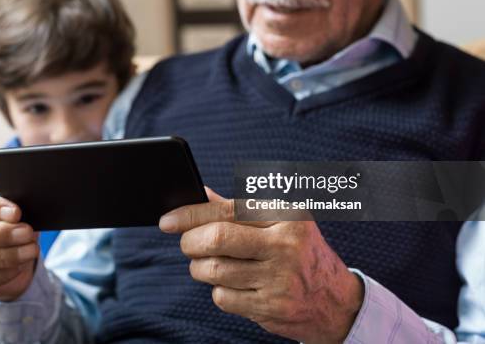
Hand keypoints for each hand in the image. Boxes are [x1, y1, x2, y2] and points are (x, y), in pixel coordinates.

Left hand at [159, 188, 363, 343]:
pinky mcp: (271, 308)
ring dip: (200, 267)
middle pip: (216, 240)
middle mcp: (285, 246)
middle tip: (186, 243)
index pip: (227, 210)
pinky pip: (222, 297)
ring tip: (207, 264)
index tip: (167, 220)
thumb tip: (199, 194)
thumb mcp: (280, 222)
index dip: (190, 214)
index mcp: (287, 215)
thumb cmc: (300, 252)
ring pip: (213, 271)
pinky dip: (218, 291)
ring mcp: (279, 280)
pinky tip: (232, 285)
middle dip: (189, 242)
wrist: (336, 301)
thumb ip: (238, 208)